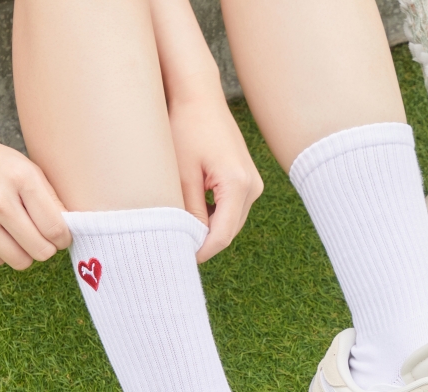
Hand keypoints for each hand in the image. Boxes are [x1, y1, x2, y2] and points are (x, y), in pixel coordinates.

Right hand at [0, 122, 69, 269]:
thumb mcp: (23, 166)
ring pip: (21, 262)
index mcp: (21, 179)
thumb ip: (50, 198)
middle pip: (42, 251)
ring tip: (18, 235)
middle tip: (39, 236)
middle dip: (46, 247)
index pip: (56, 229)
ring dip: (24, 253)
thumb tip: (71, 230)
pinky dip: (0, 252)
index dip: (64, 238)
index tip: (60, 236)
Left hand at [167, 90, 262, 262]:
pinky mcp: (248, 180)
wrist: (200, 97)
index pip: (221, 235)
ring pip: (231, 222)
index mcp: (237, 185)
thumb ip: (187, 210)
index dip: (200, 252)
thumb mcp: (180, 173)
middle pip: (228, 232)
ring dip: (209, 229)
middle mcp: (252, 187)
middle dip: (204, 242)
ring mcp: (254, 184)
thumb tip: (189, 241)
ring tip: (180, 229)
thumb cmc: (185, 128)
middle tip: (174, 247)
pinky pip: (232, 209)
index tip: (178, 258)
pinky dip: (215, 215)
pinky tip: (193, 211)